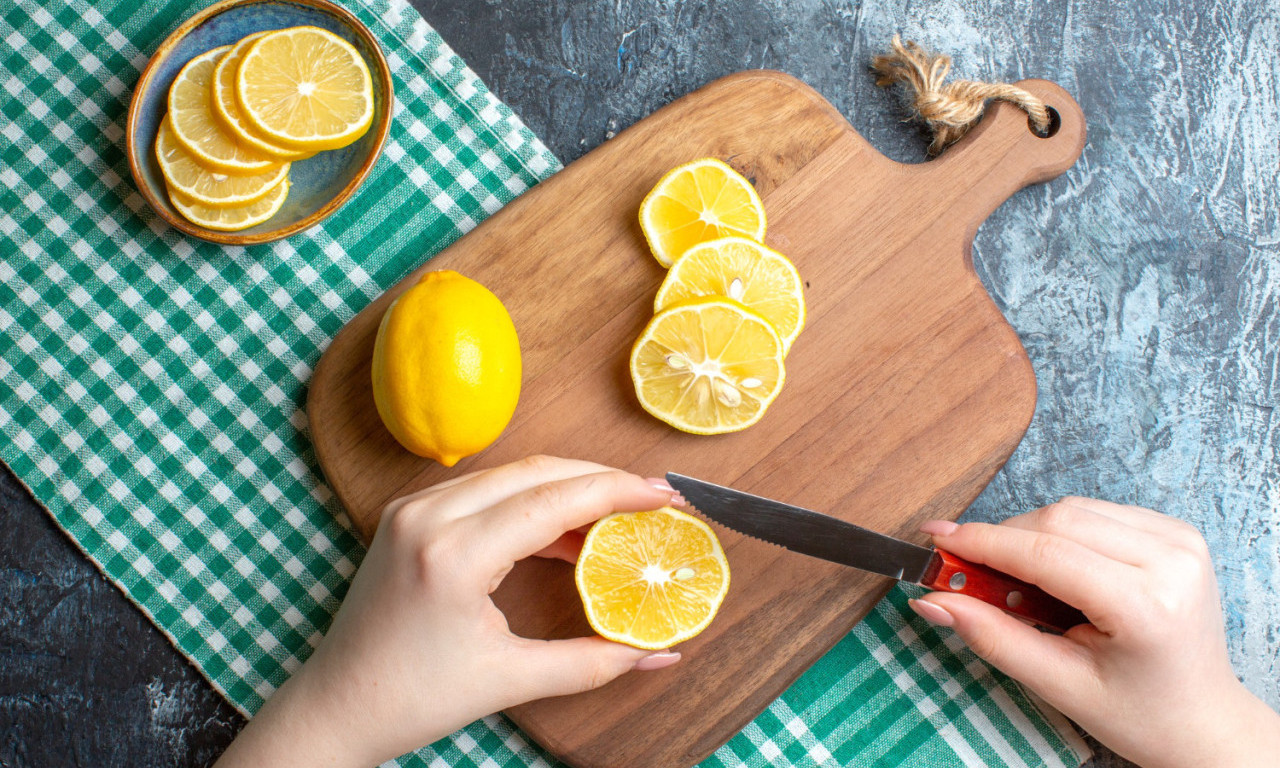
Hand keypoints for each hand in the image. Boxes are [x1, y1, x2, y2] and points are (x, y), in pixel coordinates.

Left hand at [216, 456, 681, 767]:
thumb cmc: (413, 699)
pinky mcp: (408, 514)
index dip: (617, 491)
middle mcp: (429, 516)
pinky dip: (529, 500)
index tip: (666, 494)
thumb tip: (660, 652)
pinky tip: (562, 532)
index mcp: (453, 554)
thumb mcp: (510, 679)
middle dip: (601, 480)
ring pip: (510, 473)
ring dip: (566, 488)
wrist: (336, 706)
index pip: (554, 500)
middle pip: (536, 471)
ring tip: (615, 519)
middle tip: (651, 499)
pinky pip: (484, 490)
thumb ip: (593, 661)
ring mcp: (413, 509)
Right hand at [909, 497, 1279, 767]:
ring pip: (1073, 509)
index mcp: (1148, 606)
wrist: (1203, 721)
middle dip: (1001, 539)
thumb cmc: (1138, 713)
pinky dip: (1062, 532)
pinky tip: (1057, 570)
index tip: (937, 543)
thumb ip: (993, 637)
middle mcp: (1172, 562)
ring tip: (1017, 580)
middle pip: (1057, 520)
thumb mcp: (1060, 686)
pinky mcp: (1178, 532)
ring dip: (1030, 535)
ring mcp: (1181, 541)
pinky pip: (1097, 512)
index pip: (1046, 554)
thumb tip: (933, 599)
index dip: (982, 544)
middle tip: (962, 568)